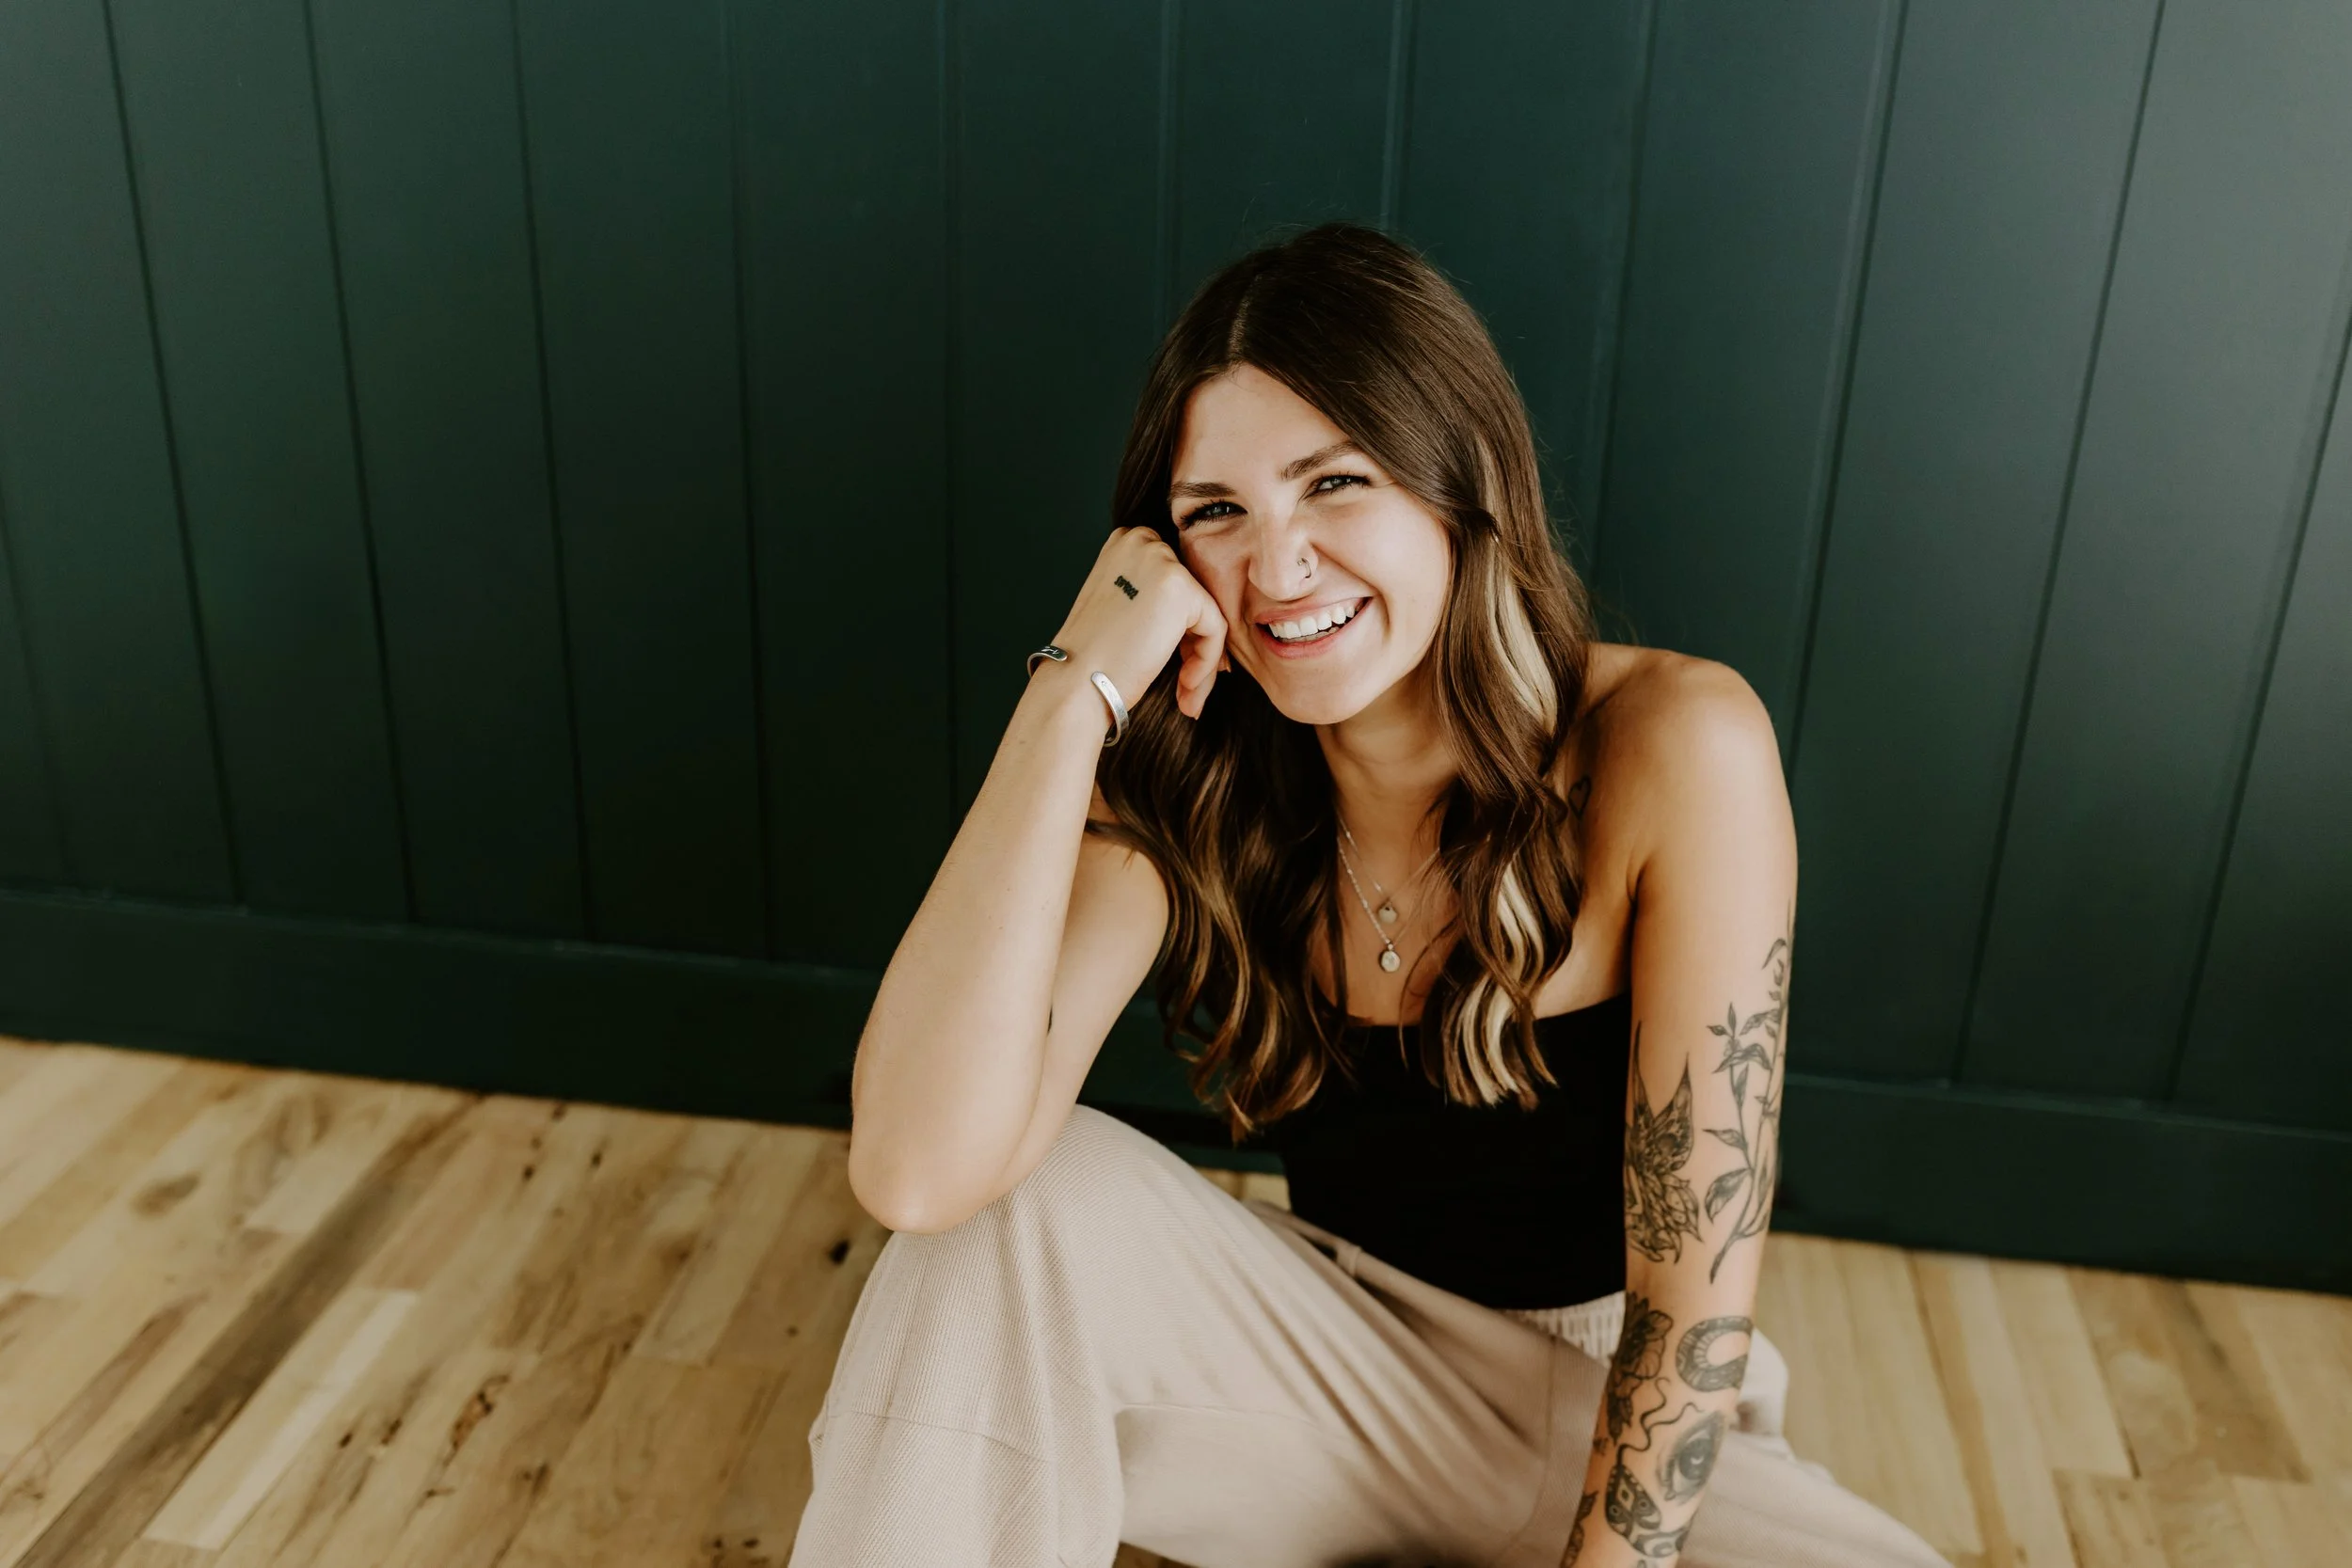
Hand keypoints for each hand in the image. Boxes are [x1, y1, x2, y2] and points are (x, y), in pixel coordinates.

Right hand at [1041, 525, 1229, 720]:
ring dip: (1201, 660)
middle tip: (1183, 682)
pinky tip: (1185, 687)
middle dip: (1191, 643)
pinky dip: (1206, 664)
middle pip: (1191, 596)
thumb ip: (1147, 594)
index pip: (1172, 579)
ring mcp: (1162, 562)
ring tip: (1186, 693)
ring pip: (1206, 615)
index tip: (1172, 658)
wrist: (1076, 680)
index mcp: (1123, 543)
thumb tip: (1185, 614)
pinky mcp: (1182, 589)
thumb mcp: (1115, 604)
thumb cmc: (1090, 656)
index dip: (1177, 624)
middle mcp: (1142, 543)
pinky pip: (1215, 630)